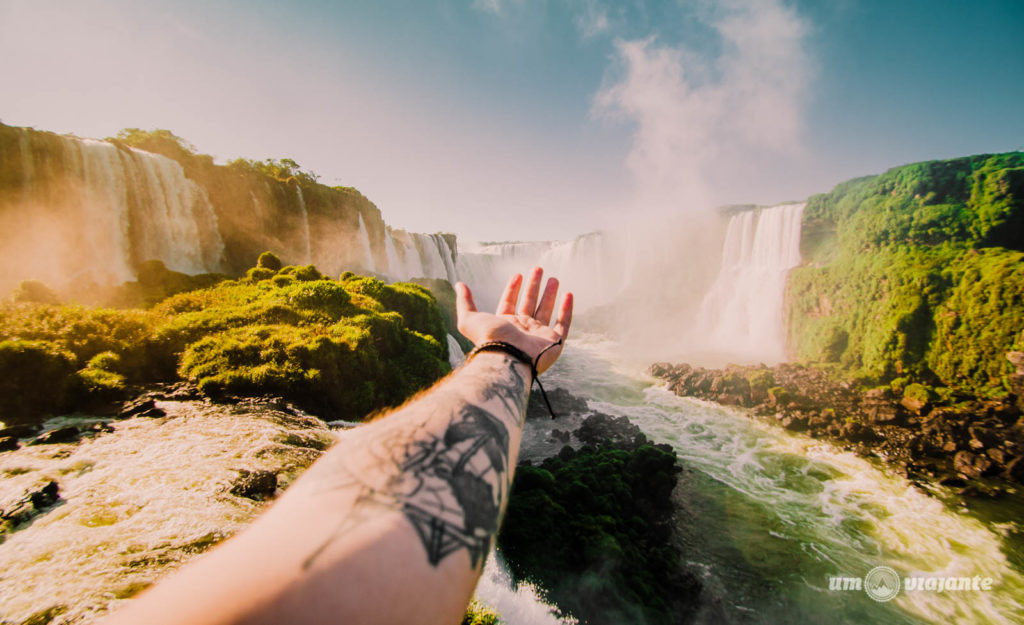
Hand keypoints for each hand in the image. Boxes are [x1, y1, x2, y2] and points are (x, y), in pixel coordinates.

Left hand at [455, 267, 572, 374]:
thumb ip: (465, 302)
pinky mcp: (554, 342)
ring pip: (546, 310)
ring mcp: (538, 336)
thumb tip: (459, 284)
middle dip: (533, 286)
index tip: (518, 275)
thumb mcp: (469, 318)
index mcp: (504, 324)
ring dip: (550, 294)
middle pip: (529, 303)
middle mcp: (522, 329)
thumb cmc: (489, 339)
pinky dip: (567, 310)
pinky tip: (569, 294)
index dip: (513, 288)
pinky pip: (564, 324)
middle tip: (538, 269)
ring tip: (553, 278)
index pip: (510, 303)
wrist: (508, 358)